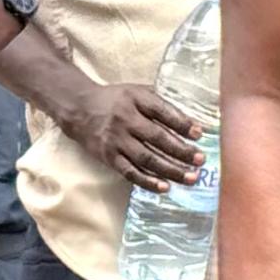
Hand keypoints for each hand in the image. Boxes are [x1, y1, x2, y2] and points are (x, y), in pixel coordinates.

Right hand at [62, 82, 206, 190]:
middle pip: (157, 138)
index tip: (200, 133)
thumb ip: (160, 104)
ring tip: (190, 178)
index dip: (182, 123)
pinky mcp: (108, 157)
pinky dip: (148, 181)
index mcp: (135, 99)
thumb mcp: (136, 92)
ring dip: (171, 170)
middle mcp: (125, 119)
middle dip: (181, 150)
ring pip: (146, 158)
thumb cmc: (116, 100)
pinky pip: (130, 172)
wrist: (79, 108)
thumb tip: (191, 123)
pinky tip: (165, 187)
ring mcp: (116, 140)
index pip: (162, 111)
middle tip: (201, 160)